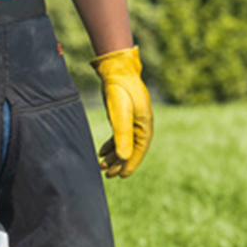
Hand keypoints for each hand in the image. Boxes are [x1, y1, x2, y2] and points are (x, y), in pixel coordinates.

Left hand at [92, 47, 151, 177]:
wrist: (117, 70)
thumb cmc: (120, 90)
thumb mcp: (120, 113)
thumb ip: (122, 135)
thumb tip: (124, 157)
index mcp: (145, 125)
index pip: (139, 150)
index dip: (130, 164)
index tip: (121, 176)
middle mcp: (141, 125)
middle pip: (131, 150)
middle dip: (120, 163)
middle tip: (107, 174)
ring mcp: (133, 121)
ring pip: (125, 144)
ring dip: (114, 155)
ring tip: (102, 166)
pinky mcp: (124, 117)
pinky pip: (120, 136)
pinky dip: (111, 145)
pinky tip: (102, 152)